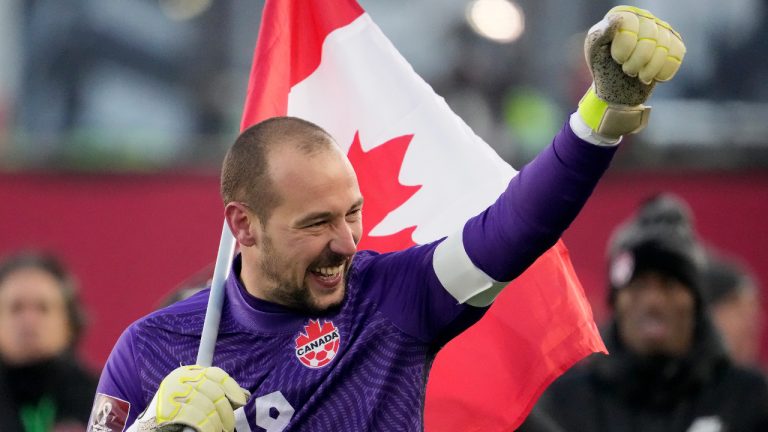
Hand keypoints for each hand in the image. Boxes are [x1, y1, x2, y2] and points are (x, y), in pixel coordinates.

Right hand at [134, 365, 249, 431]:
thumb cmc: (177, 412)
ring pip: (208, 407)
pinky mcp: (168, 410)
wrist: (148, 427)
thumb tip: (245, 395)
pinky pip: (197, 419)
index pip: (216, 374)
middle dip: (225, 411)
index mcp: (187, 372)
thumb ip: (217, 392)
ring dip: (217, 423)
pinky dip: (208, 427)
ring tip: (219, 430)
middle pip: (214, 391)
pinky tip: (211, 431)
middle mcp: (180, 379)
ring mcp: (173, 394)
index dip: (232, 388)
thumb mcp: (195, 396)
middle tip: (229, 425)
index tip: (241, 401)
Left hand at [578, 6, 685, 139]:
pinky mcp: (674, 44)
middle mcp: (645, 18)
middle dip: (636, 62)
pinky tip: (652, 75)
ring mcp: (662, 30)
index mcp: (623, 15)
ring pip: (664, 49)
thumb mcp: (594, 52)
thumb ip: (600, 34)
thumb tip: (617, 19)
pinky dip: (662, 73)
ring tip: (638, 74)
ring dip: (648, 70)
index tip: (618, 60)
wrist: (618, 88)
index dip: (625, 48)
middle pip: (650, 38)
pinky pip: (676, 56)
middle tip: (627, 70)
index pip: (631, 24)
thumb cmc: (603, 66)